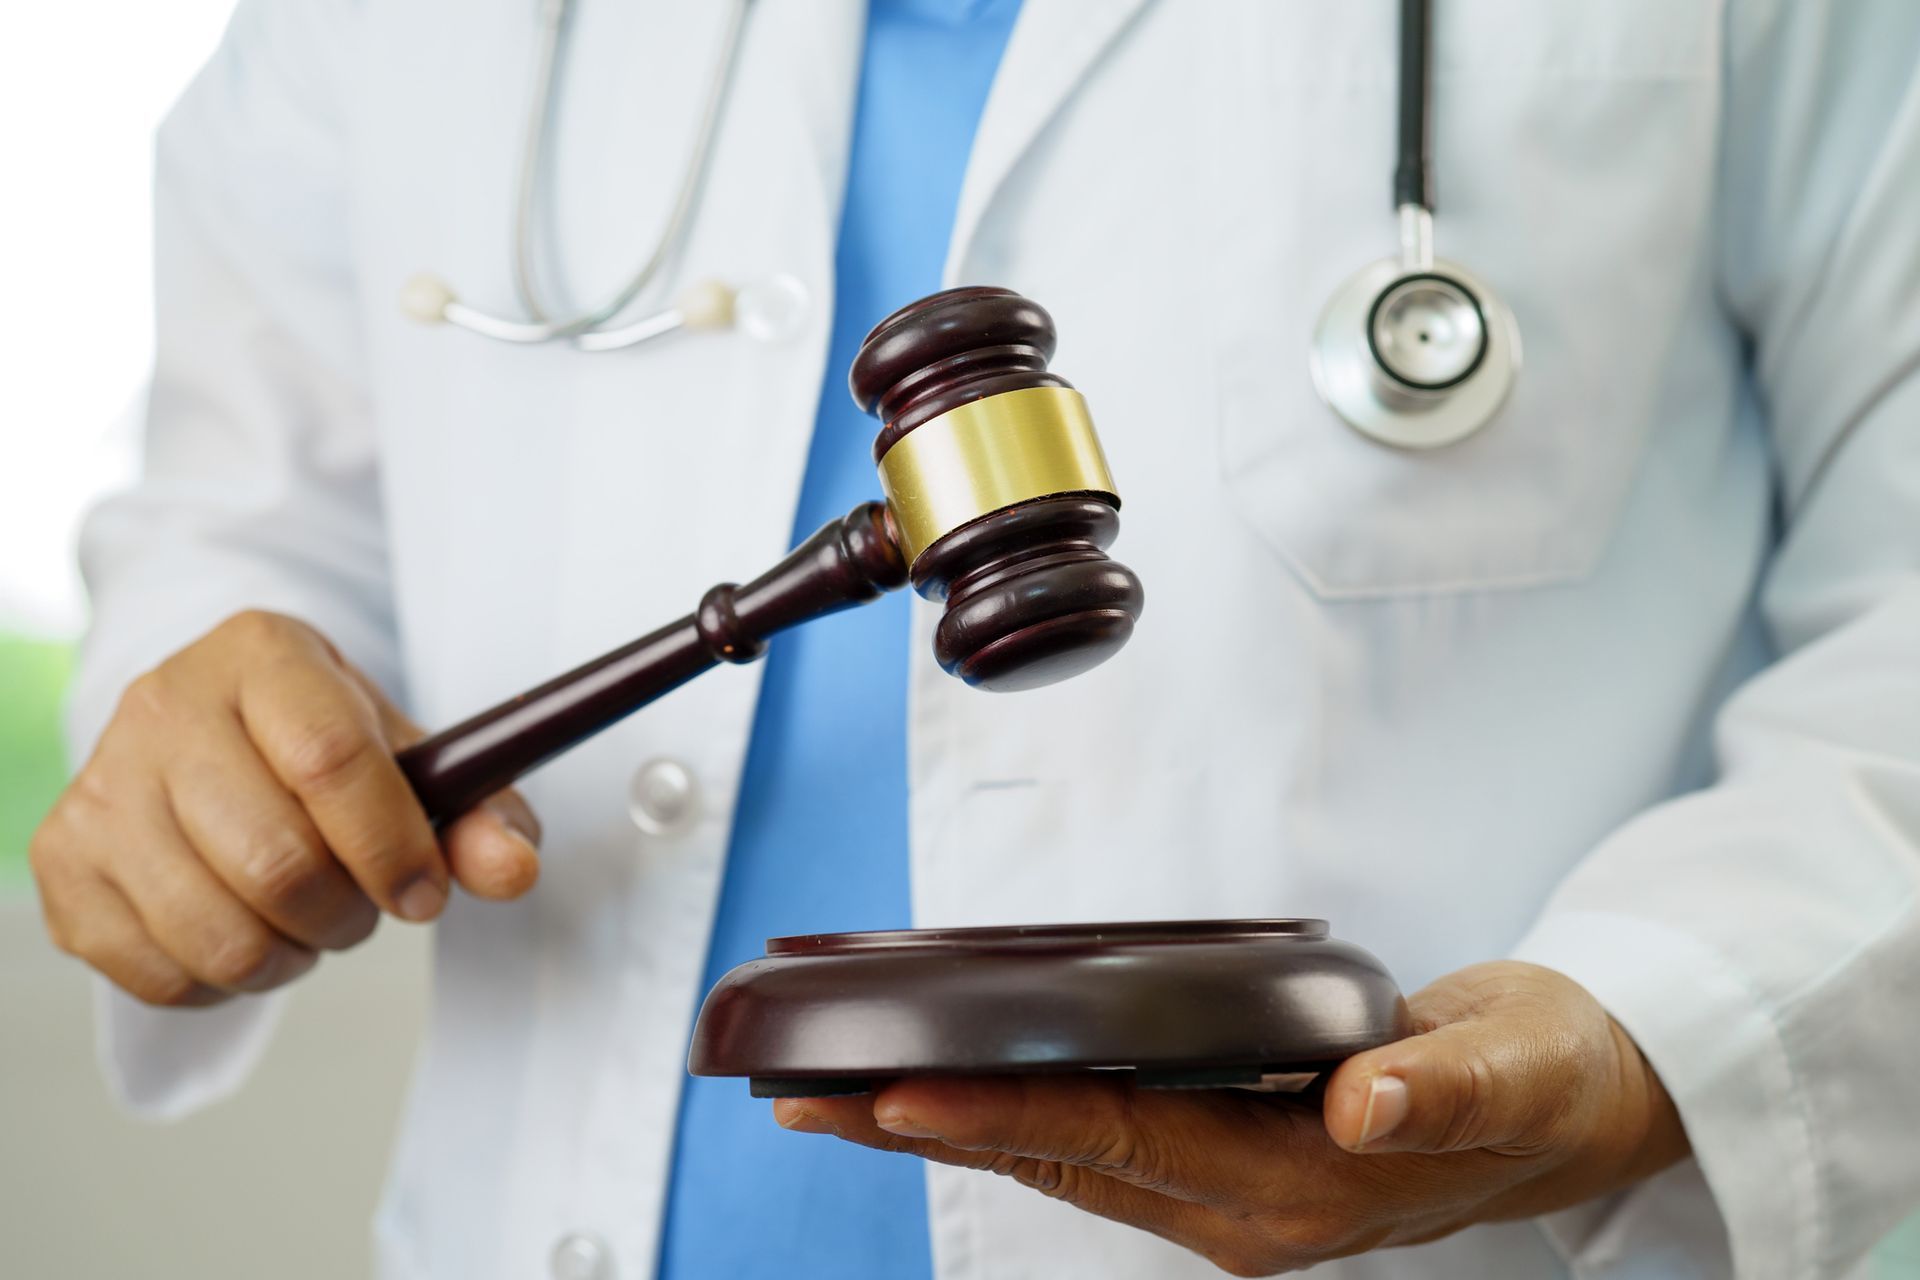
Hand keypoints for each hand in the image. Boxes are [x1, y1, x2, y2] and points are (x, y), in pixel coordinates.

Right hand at [30, 610, 540, 1006]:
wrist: (211, 735)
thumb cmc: (322, 747)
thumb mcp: (410, 757)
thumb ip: (479, 812)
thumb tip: (512, 870)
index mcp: (263, 654)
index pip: (330, 760)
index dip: (391, 845)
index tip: (425, 893)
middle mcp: (166, 705)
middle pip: (273, 859)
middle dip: (345, 912)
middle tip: (365, 906)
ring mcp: (102, 783)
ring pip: (213, 930)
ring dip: (289, 954)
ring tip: (310, 920)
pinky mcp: (65, 860)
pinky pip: (158, 971)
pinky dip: (223, 981)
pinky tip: (246, 930)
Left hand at [775, 961, 1688, 1275]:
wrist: (1575, 1105)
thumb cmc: (1549, 1076)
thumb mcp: (1521, 1068)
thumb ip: (1442, 1089)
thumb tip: (1362, 1102)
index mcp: (1301, 1185)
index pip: (1120, 1144)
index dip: (1004, 1119)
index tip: (897, 1097)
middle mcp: (1245, 1207)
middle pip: (1056, 1163)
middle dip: (926, 1133)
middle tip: (805, 1101)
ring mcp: (1228, 1195)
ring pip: (1060, 1163)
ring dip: (948, 1132)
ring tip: (840, 1102)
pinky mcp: (1223, 1163)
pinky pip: (1094, 1148)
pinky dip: (1011, 1120)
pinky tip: (954, 1097)